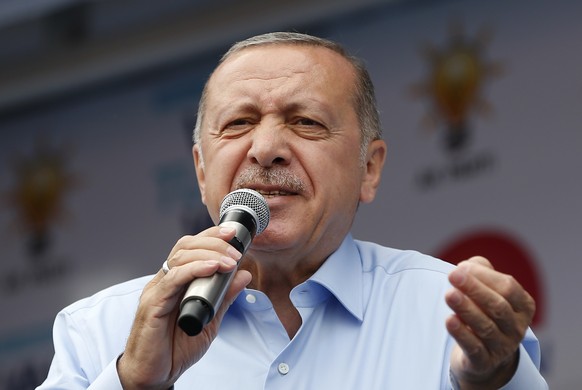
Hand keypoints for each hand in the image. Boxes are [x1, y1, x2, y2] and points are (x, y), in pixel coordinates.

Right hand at [117, 227, 250, 389]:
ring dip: (209, 254)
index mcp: (176, 281)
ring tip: (230, 261)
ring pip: (179, 257)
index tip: (233, 234)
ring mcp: (157, 291)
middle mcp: (164, 281)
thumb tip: (244, 275)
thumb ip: (225, 297)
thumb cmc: (176, 348)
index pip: (191, 247)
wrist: (155, 375)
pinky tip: (212, 268)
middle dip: (213, 241)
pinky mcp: (153, 305)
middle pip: (185, 245)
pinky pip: (173, 279)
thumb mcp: (210, 320)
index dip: (211, 236)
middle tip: (236, 249)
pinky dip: (194, 269)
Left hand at [445, 256, 535, 388]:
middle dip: (474, 289)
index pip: (508, 287)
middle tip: (453, 275)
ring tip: (449, 295)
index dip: (485, 276)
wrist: (484, 356)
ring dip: (466, 309)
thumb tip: (466, 267)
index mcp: (523, 306)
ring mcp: (503, 347)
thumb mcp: (487, 289)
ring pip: (486, 327)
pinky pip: (474, 348)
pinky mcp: (485, 362)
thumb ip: (480, 271)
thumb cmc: (485, 312)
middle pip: (498, 306)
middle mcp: (517, 328)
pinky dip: (462, 334)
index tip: (461, 267)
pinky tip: (450, 320)